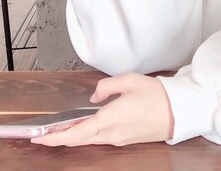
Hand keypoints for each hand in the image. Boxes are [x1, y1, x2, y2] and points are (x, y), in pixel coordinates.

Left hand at [30, 73, 173, 146]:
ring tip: (59, 130)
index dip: (56, 137)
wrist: (179, 111)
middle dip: (60, 138)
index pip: (76, 133)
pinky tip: (83, 128)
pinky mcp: (125, 139)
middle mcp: (112, 134)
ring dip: (73, 136)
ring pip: (89, 140)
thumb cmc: (157, 95)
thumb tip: (94, 95)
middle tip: (43, 135)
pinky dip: (87, 134)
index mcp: (110, 119)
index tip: (41, 137)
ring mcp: (119, 139)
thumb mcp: (129, 80)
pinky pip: (100, 138)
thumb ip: (106, 86)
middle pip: (79, 140)